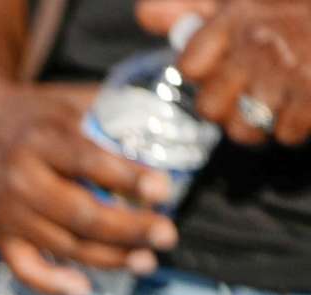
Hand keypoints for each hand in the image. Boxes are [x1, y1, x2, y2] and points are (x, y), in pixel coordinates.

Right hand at [0, 76, 181, 294]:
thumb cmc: (38, 116)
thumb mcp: (73, 101)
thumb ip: (115, 113)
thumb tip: (170, 128)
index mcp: (43, 141)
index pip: (90, 163)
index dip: (129, 179)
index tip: (164, 191)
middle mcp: (22, 180)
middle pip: (80, 215)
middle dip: (129, 229)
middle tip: (167, 236)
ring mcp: (8, 213)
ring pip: (63, 245)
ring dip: (109, 258)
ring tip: (146, 261)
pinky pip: (25, 268)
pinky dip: (52, 284)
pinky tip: (84, 288)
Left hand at [139, 0, 310, 144]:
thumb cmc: (296, 5)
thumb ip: (193, 4)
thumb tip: (146, 15)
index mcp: (237, 19)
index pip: (189, 66)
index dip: (199, 70)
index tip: (215, 64)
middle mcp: (256, 49)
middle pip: (209, 108)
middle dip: (224, 105)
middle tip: (247, 90)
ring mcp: (286, 77)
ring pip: (243, 129)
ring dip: (255, 123)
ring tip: (273, 102)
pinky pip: (285, 134)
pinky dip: (294, 126)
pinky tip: (302, 104)